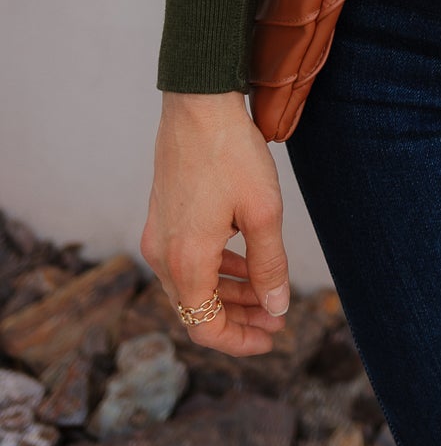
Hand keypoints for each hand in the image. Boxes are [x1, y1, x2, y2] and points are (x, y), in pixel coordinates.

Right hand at [140, 91, 291, 357]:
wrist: (198, 103)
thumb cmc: (232, 153)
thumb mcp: (263, 211)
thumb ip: (270, 266)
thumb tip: (278, 308)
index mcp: (185, 260)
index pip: (204, 328)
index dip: (239, 342)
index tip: (273, 339)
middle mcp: (162, 255)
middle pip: (197, 309)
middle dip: (239, 319)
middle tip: (278, 318)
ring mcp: (157, 235)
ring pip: (193, 285)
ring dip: (229, 294)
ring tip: (269, 294)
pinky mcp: (160, 218)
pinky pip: (187, 261)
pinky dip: (216, 270)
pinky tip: (246, 263)